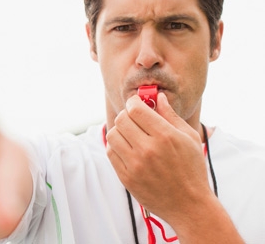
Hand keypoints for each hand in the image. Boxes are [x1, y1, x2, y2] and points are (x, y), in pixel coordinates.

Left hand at [106, 92, 212, 222]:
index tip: (137, 103)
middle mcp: (148, 149)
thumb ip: (171, 115)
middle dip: (127, 115)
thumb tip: (158, 97)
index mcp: (165, 136)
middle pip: (121, 119)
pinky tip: (128, 148)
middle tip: (134, 119)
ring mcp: (135, 165)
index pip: (135, 109)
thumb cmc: (192, 170)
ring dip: (120, 130)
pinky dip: (116, 146)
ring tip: (131, 134)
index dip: (133, 102)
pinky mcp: (126, 177)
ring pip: (112, 134)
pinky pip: (110, 152)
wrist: (190, 206)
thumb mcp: (190, 138)